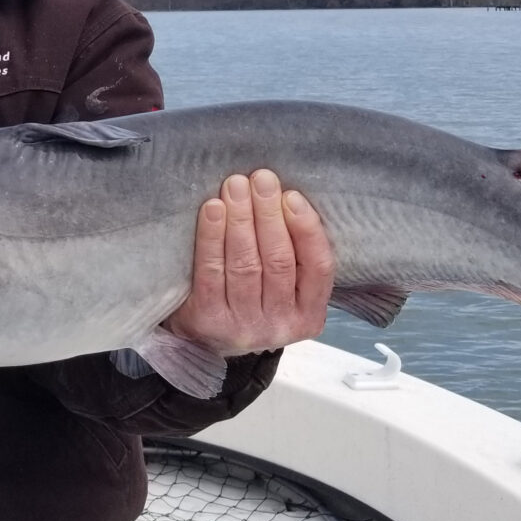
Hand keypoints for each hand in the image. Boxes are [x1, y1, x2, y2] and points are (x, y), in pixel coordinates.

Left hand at [165, 170, 333, 353]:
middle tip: (261, 179)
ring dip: (241, 219)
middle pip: (278, 261)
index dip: (306, 228)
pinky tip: (212, 210)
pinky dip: (211, 237)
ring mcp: (244, 326)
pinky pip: (210, 272)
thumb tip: (285, 196)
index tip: (291, 195)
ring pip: (246, 264)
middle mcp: (279, 325)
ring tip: (236, 185)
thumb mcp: (284, 290)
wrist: (203, 342)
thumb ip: (293, 256)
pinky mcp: (208, 321)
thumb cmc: (250, 300)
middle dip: (269, 214)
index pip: (318, 267)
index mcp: (308, 315)